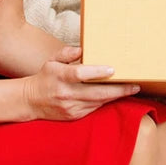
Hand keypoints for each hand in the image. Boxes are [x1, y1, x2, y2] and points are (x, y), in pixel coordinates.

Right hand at [22, 46, 139, 121]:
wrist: (30, 101)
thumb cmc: (45, 77)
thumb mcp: (52, 60)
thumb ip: (67, 53)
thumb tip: (82, 49)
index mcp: (60, 76)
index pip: (80, 74)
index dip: (97, 73)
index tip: (113, 70)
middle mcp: (66, 93)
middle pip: (95, 93)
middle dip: (118, 90)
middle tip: (135, 85)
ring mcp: (70, 107)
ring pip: (97, 102)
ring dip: (115, 96)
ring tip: (131, 89)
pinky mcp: (73, 116)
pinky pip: (93, 108)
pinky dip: (105, 102)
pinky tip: (116, 96)